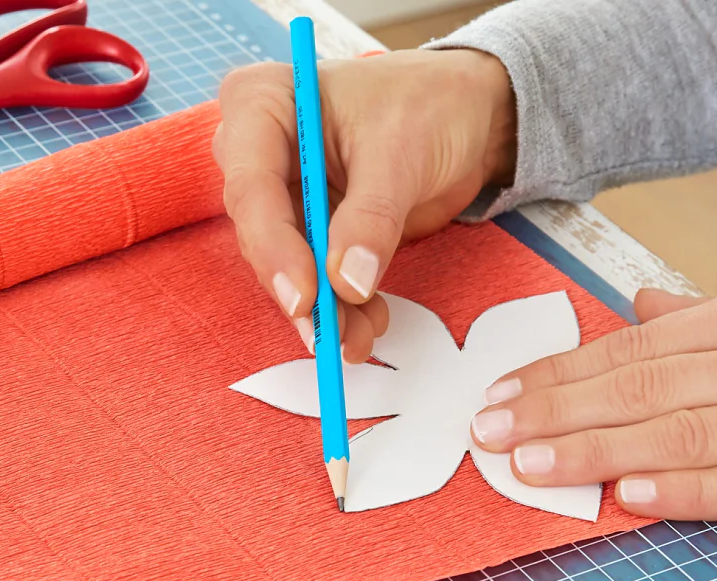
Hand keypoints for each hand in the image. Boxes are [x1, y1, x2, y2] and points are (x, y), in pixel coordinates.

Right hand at [214, 48, 515, 361]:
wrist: (466, 112)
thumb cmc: (428, 103)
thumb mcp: (402, 152)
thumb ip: (372, 217)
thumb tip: (347, 284)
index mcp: (263, 104)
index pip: (251, 186)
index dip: (274, 246)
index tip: (306, 296)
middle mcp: (258, 149)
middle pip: (261, 232)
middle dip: (300, 288)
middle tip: (327, 333)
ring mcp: (282, 191)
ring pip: (287, 264)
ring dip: (322, 308)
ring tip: (358, 340)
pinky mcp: (309, 225)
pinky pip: (315, 274)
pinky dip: (340, 305)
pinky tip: (367, 324)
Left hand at [469, 274, 716, 532]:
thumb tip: (642, 304)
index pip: (637, 344)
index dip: (562, 373)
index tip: (500, 395)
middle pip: (644, 385)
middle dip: (556, 411)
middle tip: (486, 434)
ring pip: (681, 432)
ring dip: (596, 450)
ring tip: (528, 466)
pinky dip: (686, 489)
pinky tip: (629, 496)